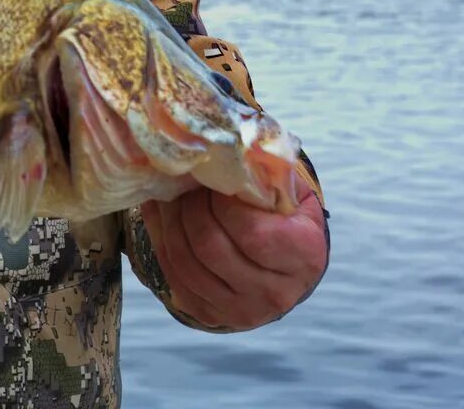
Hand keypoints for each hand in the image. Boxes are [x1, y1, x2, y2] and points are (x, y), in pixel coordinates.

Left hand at [141, 183, 327, 330]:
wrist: (285, 266)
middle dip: (189, 208)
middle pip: (211, 248)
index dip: (221, 204)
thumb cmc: (286, 219)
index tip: (212, 180)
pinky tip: (160, 215)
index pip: (251, 232)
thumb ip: (266, 173)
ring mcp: (242, 311)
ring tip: (168, 194)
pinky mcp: (211, 315)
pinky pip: (174, 276)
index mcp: (304, 256)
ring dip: (169, 222)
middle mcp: (276, 292)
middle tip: (183, 182)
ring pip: (187, 263)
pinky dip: (160, 240)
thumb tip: (224, 148)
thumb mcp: (290, 192)